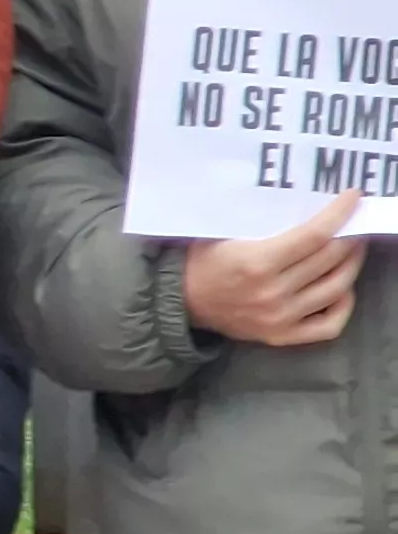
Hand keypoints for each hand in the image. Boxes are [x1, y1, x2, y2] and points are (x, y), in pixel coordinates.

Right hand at [186, 190, 364, 345]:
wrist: (180, 301)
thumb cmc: (203, 260)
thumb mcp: (223, 231)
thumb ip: (262, 220)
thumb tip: (304, 201)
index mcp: (256, 262)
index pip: (314, 235)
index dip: (339, 214)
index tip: (352, 198)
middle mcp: (272, 292)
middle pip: (330, 259)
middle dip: (349, 236)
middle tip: (352, 223)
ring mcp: (280, 317)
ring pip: (337, 288)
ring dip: (351, 264)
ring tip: (350, 250)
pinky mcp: (281, 335)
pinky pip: (330, 325)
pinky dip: (343, 305)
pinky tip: (341, 289)